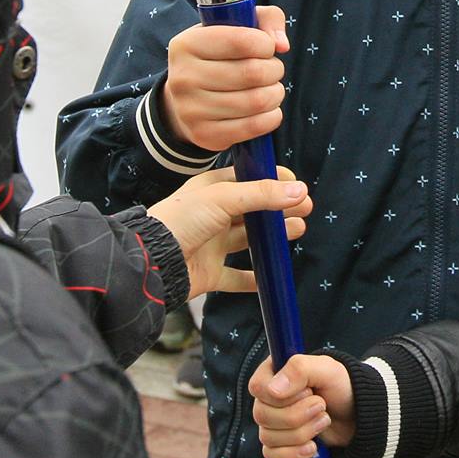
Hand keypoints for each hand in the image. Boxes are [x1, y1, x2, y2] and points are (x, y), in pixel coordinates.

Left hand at [145, 165, 312, 295]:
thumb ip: (262, 194)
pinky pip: (236, 277)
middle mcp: (212, 215)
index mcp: (211, 190)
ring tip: (299, 230)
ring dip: (273, 237)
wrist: (152, 262)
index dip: (272, 180)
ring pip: (249, 240)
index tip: (297, 185)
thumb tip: (300, 190)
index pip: (247, 179)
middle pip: (252, 210)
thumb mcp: (222, 198)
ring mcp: (211, 245)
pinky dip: (254, 278)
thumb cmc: (181, 221)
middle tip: (305, 208)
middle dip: (279, 208)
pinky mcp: (210, 272)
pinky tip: (272, 274)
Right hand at [163, 5, 289, 151]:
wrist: (186, 100)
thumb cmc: (218, 57)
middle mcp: (183, 77)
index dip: (266, 45)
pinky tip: (268, 109)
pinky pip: (253, 127)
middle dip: (274, 70)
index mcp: (187, 44)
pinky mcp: (204, 134)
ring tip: (271, 89)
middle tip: (272, 71)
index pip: (242, 41)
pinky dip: (271, 117)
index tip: (266, 48)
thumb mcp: (235, 28)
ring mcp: (191, 109)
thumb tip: (281, 44)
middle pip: (253, 73)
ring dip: (275, 94)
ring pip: (256, 101)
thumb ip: (265, 20)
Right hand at [251, 354, 356, 457]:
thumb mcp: (327, 369)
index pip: (258, 387)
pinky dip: (295, 453)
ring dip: (302, 432)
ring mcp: (272, 424)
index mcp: (273, 374)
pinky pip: (273, 455)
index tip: (309, 391)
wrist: (356, 416)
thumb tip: (272, 390)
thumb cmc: (340, 387)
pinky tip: (313, 446)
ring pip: (268, 437)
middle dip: (298, 414)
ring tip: (323, 421)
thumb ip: (299, 369)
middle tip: (322, 406)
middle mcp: (268, 399)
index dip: (283, 395)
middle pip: (262, 415)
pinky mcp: (279, 445)